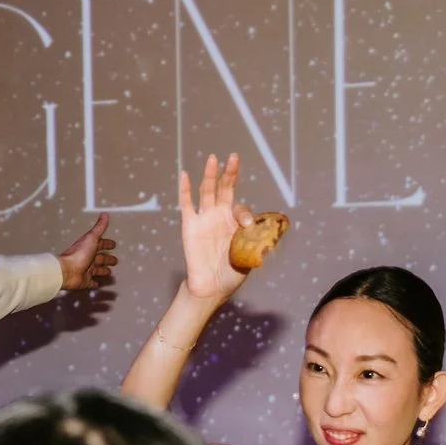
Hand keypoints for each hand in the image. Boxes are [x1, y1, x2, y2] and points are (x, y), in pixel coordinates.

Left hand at [59, 213, 116, 291]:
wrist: (67, 270)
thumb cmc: (78, 253)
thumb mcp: (91, 238)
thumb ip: (99, 228)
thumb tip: (105, 214)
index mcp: (89, 248)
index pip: (100, 245)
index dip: (106, 244)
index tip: (113, 245)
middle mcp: (87, 259)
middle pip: (100, 259)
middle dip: (107, 259)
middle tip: (115, 261)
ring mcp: (86, 271)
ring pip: (97, 271)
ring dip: (103, 271)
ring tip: (110, 272)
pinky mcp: (85, 282)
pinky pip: (91, 283)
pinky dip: (95, 284)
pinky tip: (99, 284)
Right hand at [176, 153, 257, 304]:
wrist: (210, 287)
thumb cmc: (230, 273)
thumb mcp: (248, 255)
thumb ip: (254, 241)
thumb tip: (260, 230)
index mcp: (235, 223)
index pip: (241, 208)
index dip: (245, 213)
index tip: (248, 225)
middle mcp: (220, 216)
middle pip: (225, 189)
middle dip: (229, 173)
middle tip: (234, 157)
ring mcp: (204, 219)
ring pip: (207, 192)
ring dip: (210, 175)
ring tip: (213, 159)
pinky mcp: (190, 226)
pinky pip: (187, 205)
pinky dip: (185, 189)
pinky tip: (185, 175)